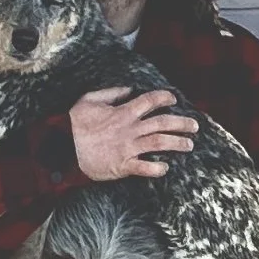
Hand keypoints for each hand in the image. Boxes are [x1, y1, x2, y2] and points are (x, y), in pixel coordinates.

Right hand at [69, 87, 197, 180]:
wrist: (63, 148)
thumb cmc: (74, 124)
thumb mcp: (88, 100)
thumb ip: (110, 93)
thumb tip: (128, 90)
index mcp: (123, 113)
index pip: (149, 101)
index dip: (164, 98)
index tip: (173, 98)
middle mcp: (129, 130)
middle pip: (162, 123)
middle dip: (181, 123)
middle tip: (194, 126)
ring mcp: (128, 148)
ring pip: (159, 143)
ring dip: (176, 144)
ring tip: (189, 144)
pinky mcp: (123, 166)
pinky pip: (144, 168)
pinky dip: (156, 168)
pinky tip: (165, 168)